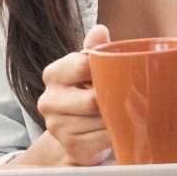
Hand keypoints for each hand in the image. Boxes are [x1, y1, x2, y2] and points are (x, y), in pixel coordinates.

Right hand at [35, 25, 114, 165]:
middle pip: (92, 99)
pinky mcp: (70, 145)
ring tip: (122, 114)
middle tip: (128, 97)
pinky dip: (115, 134)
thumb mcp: (90, 70)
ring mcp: (56, 125)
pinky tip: (117, 130)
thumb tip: (100, 30)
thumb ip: (94, 49)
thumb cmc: (88, 95)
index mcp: (53, 74)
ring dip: (117, 118)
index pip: (83, 65)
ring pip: (99, 120)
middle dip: (113, 100)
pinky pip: (102, 139)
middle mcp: (48, 100)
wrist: (80, 135)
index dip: (105, 69)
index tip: (118, 73)